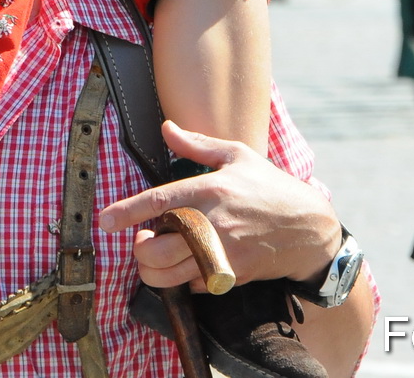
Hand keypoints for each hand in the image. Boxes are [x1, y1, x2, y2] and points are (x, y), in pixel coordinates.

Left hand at [98, 120, 343, 290]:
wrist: (308, 230)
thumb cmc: (271, 188)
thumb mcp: (237, 156)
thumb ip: (197, 145)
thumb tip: (166, 128)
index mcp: (209, 191)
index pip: (158, 202)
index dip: (127, 212)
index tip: (105, 221)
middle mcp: (211, 225)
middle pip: (155, 249)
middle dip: (138, 249)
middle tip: (142, 238)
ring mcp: (220, 255)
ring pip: (167, 274)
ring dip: (152, 269)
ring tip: (156, 253)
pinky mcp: (229, 276)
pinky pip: (190, 286)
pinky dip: (179, 279)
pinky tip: (184, 263)